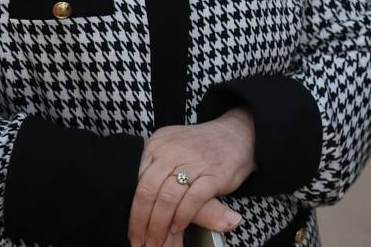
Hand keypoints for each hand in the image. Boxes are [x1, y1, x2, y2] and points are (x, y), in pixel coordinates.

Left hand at [128, 107, 256, 246]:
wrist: (238, 133)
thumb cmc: (201, 146)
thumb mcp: (172, 148)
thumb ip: (154, 168)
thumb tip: (136, 204)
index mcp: (157, 144)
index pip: (138, 182)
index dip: (133, 210)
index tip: (132, 229)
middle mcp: (172, 151)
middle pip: (149, 192)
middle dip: (142, 222)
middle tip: (140, 241)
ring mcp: (194, 162)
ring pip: (168, 198)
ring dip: (160, 224)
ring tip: (156, 240)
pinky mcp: (214, 174)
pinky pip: (192, 200)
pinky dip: (183, 217)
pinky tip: (177, 228)